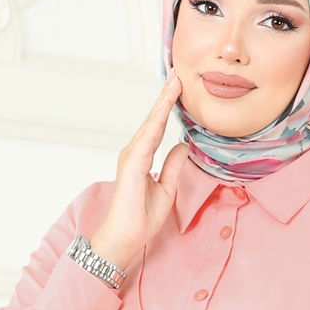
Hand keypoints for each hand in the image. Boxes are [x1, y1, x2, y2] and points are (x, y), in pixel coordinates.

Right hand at [90, 68, 187, 268]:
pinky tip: (166, 106)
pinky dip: (156, 121)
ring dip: (163, 101)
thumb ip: (173, 167)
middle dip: (166, 95)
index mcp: (142, 157)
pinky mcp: (131, 165)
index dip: (168, 106)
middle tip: (178, 72)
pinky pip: (147, 138)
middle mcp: (134, 152)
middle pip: (153, 119)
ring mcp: (131, 157)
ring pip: (150, 123)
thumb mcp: (166, 189)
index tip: (179, 86)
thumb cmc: (141, 218)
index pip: (158, 127)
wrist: (126, 237)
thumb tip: (183, 146)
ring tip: (175, 81)